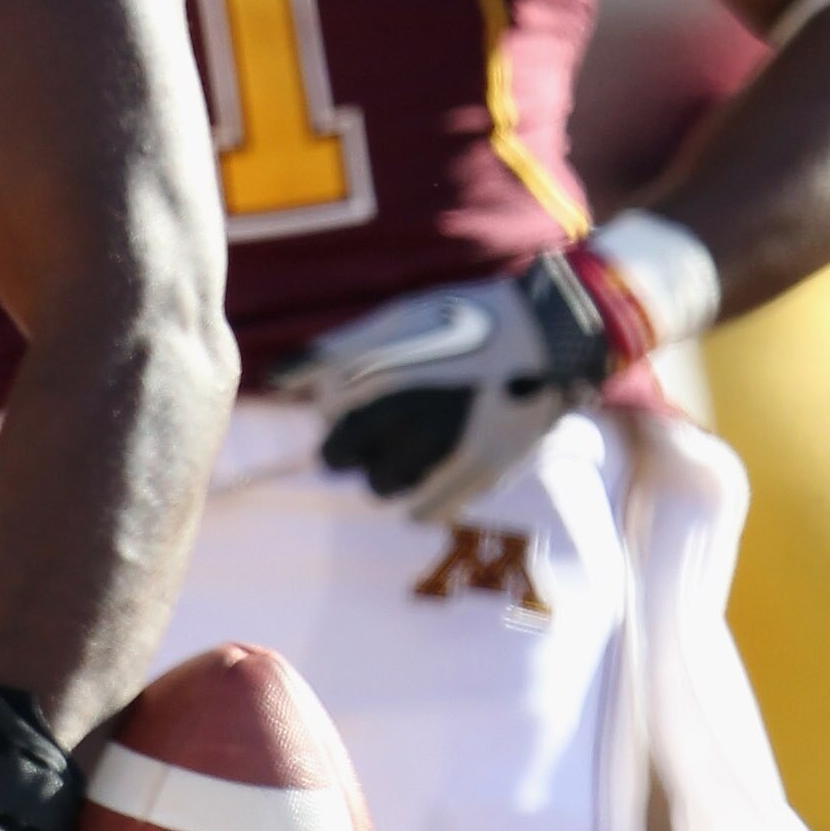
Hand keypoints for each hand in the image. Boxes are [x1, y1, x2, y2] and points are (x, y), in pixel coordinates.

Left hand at [271, 251, 620, 521]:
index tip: (345, 402)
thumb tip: (278, 377)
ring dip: (379, 474)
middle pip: (340, 457)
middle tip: (360, 438)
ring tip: (399, 454)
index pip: (327, 412)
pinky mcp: (479, 472)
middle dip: (343, 448)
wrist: (551, 336)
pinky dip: (419, 504)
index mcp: (384, 374)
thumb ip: (336, 350)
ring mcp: (444, 447)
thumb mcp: (400, 320)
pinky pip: (427, 510)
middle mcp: (407, 414)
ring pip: (379, 486)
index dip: (331, 408)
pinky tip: (423, 486)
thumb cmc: (469, 319)